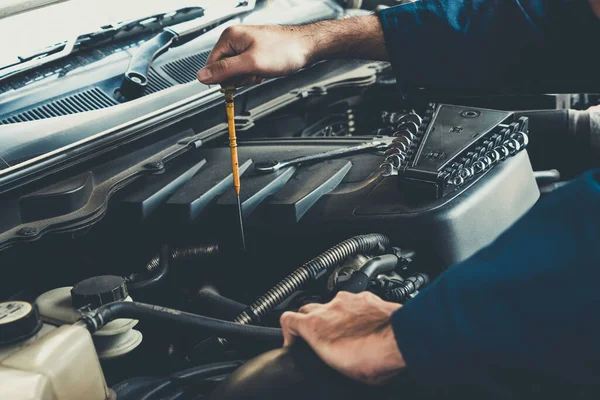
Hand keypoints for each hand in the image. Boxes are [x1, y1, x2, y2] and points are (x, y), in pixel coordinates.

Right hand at [196, 25, 312, 86]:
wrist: (306, 47)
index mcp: (230, 37)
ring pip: (236, 71)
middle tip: (253, 74)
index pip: (211, 64)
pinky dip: (255, 74)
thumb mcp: (251, 63)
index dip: (223, 77)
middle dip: (238, 77)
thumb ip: (225, 70)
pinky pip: (247, 69)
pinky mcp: (254, 52)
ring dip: (248, 77)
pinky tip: (264, 71)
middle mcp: (235, 39)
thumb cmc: (284, 50)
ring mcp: (245, 45)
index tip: (236, 82)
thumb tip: (202, 76)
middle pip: (224, 68)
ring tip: (261, 72)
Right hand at [279, 291, 405, 384]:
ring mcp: (350, 300)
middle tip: (321, 337)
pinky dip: (356, 312)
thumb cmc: (373, 358)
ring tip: (348, 334)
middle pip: (309, 308)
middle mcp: (330, 307)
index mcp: (315, 326)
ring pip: (334, 305)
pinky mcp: (368, 298)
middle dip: (311, 321)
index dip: (288, 332)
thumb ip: (327, 355)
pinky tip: (366, 326)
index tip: (294, 341)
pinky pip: (355, 303)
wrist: (402, 340)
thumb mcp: (339, 368)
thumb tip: (330, 358)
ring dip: (336, 317)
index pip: (288, 319)